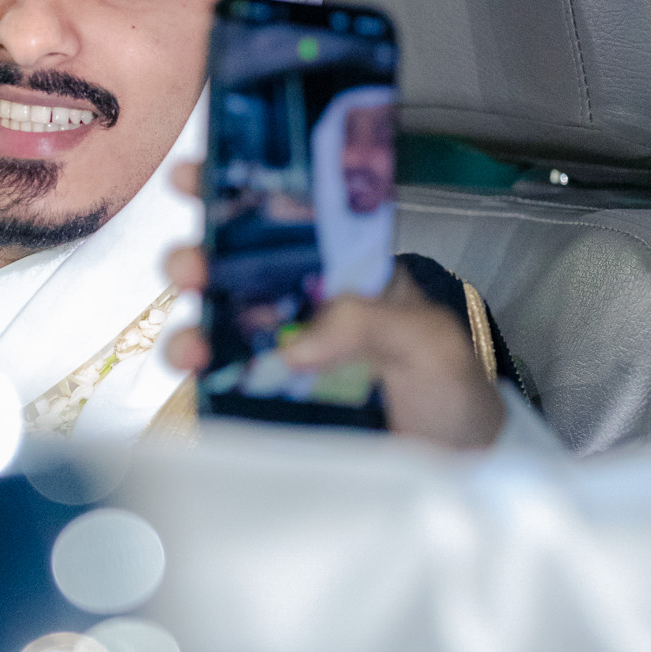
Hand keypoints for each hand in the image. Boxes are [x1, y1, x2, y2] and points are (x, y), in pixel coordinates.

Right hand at [163, 166, 504, 449]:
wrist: (460, 475)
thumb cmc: (454, 395)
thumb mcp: (429, 342)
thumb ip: (372, 322)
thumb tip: (296, 344)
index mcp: (349, 273)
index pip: (289, 220)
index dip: (241, 193)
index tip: (197, 176)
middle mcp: (309, 306)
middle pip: (240, 270)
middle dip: (201, 258)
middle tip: (190, 268)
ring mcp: (285, 356)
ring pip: (221, 323)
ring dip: (191, 322)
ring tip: (190, 344)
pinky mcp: (271, 405)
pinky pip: (223, 381)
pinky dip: (200, 374)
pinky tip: (195, 374)